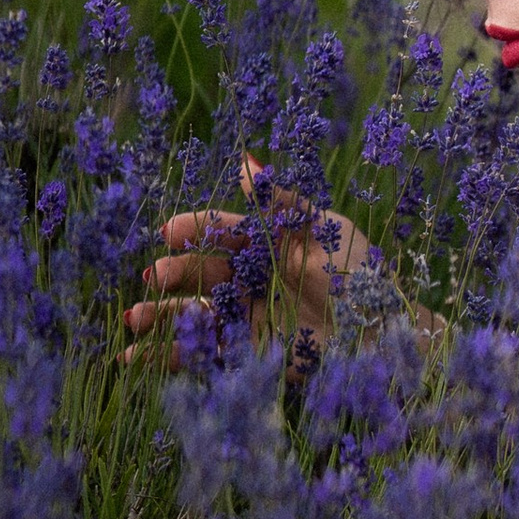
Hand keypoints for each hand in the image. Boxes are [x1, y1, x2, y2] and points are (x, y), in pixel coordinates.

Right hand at [121, 154, 369, 368]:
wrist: (384, 337)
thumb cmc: (360, 277)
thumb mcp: (325, 230)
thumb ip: (282, 201)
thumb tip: (246, 160)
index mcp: (269, 244)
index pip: (223, 231)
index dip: (196, 229)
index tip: (170, 231)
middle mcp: (252, 279)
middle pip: (203, 273)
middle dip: (174, 273)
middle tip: (155, 276)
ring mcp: (248, 318)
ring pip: (194, 313)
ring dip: (161, 315)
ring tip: (135, 319)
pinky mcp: (248, 356)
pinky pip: (203, 353)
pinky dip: (168, 356)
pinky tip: (136, 358)